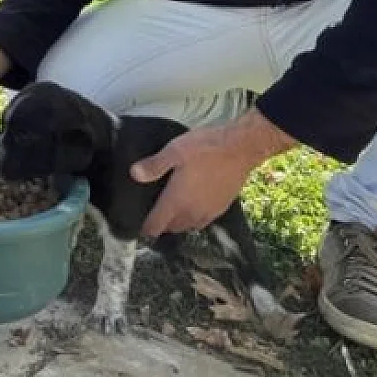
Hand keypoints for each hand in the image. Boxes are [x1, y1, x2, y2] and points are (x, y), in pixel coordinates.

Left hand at [130, 109, 295, 238]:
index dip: (145, 228)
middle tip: (155, 214)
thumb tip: (134, 174)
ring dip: (179, 223)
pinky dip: (195, 219)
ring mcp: (208, 212)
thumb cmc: (207, 148)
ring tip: (172, 212)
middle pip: (171, 228)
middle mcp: (191, 212)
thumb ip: (154, 165)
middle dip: (161, 225)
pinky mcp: (222, 208)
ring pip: (188, 226)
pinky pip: (203, 221)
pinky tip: (194, 206)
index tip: (139, 225)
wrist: (241, 148)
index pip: (156, 225)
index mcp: (176, 201)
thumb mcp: (175, 151)